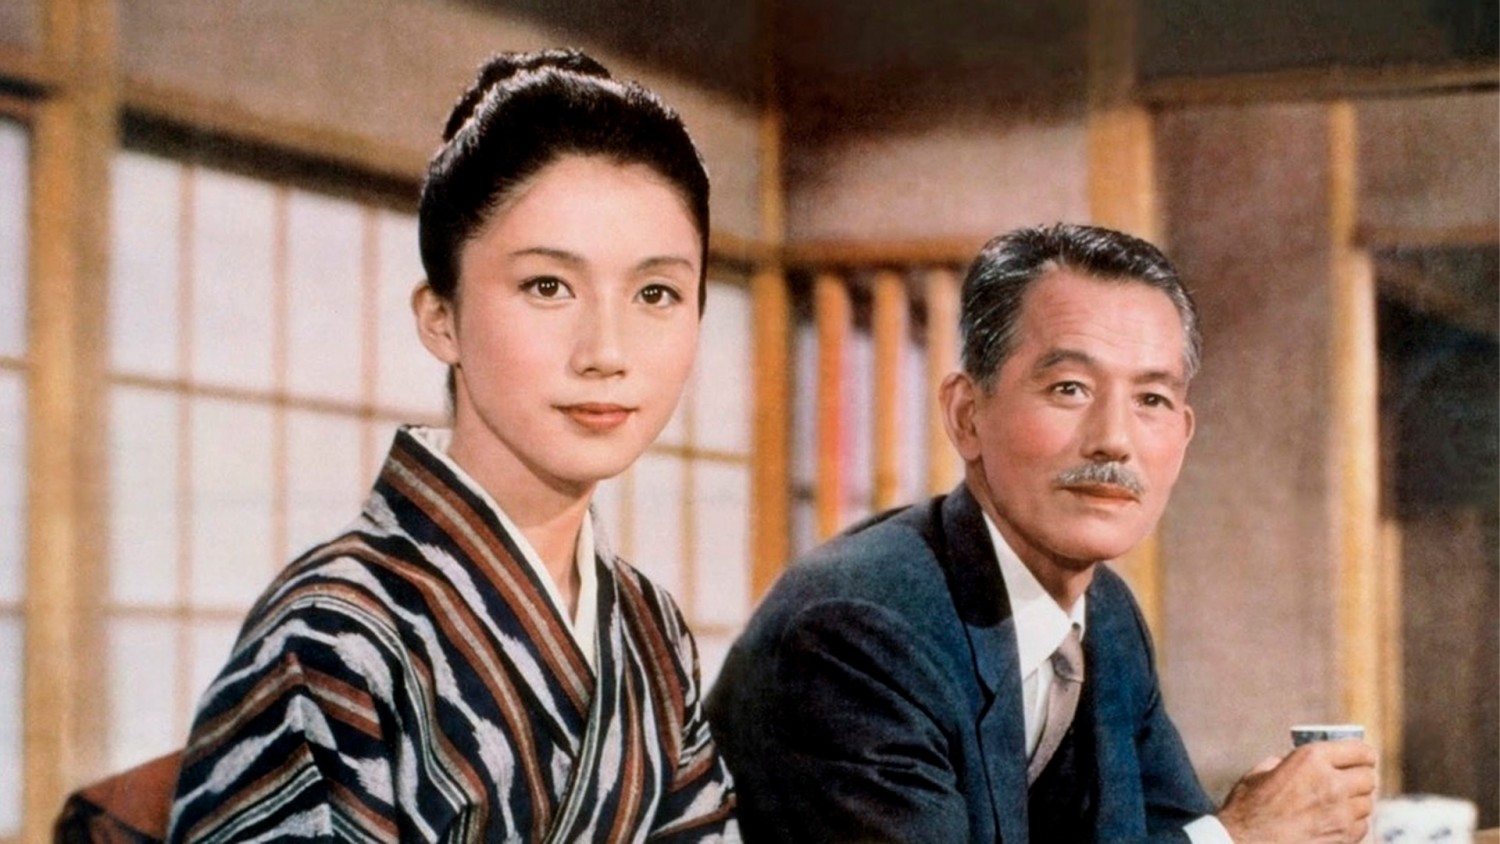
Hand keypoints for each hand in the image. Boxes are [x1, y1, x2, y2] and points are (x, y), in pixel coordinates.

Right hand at [1216, 740, 1377, 843]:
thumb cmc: (1247, 809)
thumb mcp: (1260, 774)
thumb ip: (1284, 764)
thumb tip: (1292, 762)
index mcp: (1311, 759)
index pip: (1360, 750)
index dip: (1361, 754)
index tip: (1359, 758)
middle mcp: (1332, 783)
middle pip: (1368, 777)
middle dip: (1359, 777)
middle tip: (1348, 780)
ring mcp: (1341, 814)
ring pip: (1367, 803)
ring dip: (1355, 801)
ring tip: (1336, 803)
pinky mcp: (1344, 838)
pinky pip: (1361, 825)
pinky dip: (1351, 823)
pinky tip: (1332, 822)